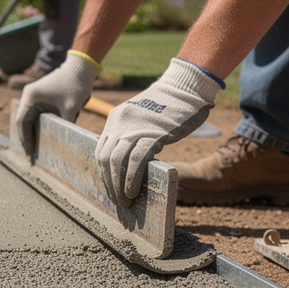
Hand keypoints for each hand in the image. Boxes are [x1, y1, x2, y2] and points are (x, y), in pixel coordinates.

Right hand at [12, 53, 99, 157]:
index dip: (25, 138)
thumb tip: (65, 145)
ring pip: (26, 117)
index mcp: (31, 97)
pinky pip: (32, 113)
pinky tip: (39, 134)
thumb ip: (66, 126)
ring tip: (33, 146)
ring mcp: (32, 94)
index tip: (30, 151)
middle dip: (25, 137)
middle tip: (30, 153)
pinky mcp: (38, 95)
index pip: (22, 122)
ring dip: (29, 131)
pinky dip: (34, 124)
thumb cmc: (76, 86)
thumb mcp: (71, 109)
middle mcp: (28, 95)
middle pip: (22, 120)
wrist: (81, 68)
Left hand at [95, 58, 222, 207]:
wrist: (186, 87)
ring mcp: (135, 128)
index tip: (112, 189)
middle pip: (105, 159)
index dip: (105, 174)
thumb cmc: (169, 106)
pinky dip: (132, 179)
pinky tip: (134, 191)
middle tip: (119, 200)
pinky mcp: (153, 134)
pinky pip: (136, 161)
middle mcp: (120, 123)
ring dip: (119, 186)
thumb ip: (131, 135)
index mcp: (115, 119)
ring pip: (117, 162)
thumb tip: (129, 164)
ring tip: (126, 200)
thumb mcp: (140, 118)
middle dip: (110, 184)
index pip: (101, 151)